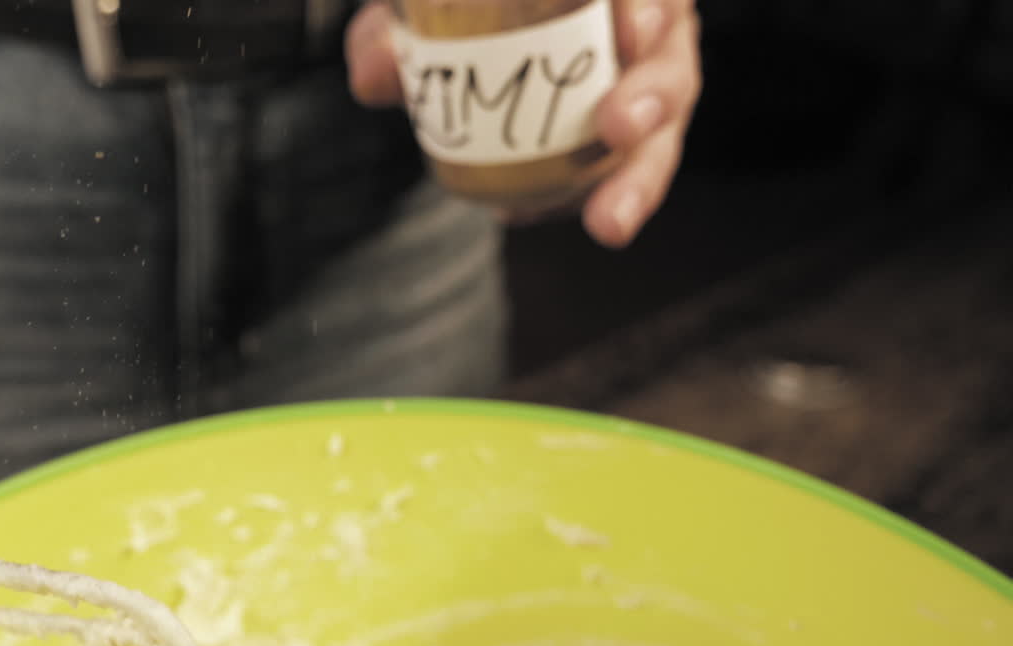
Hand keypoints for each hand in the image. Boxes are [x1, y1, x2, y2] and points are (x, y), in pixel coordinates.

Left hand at [346, 0, 702, 247]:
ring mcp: (646, 93)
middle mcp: (645, 33)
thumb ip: (392, 33)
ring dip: (637, 181)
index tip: (629, 33)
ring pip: (661, 136)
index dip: (652, 9)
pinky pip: (623, 180)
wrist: (475, 46)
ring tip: (608, 222)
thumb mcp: (424, 12)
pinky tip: (536, 218)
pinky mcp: (631, 147)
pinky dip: (588, 203)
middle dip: (653, 98)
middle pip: (673, 64)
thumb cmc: (467, 8)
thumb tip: (372, 76)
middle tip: (617, 128)